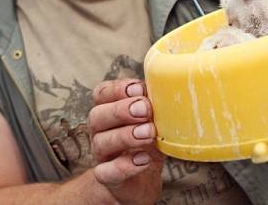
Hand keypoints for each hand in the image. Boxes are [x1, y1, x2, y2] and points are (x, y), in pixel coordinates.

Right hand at [87, 79, 163, 204]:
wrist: (140, 181)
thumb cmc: (146, 143)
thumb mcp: (151, 120)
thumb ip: (153, 104)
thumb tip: (170, 86)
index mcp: (108, 111)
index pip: (101, 93)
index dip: (117, 89)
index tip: (139, 88)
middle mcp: (100, 131)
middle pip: (97, 115)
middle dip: (121, 110)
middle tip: (145, 110)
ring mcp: (102, 155)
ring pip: (101, 142)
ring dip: (126, 135)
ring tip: (149, 133)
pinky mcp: (108, 178)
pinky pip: (106, 172)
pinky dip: (124, 165)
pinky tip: (144, 159)